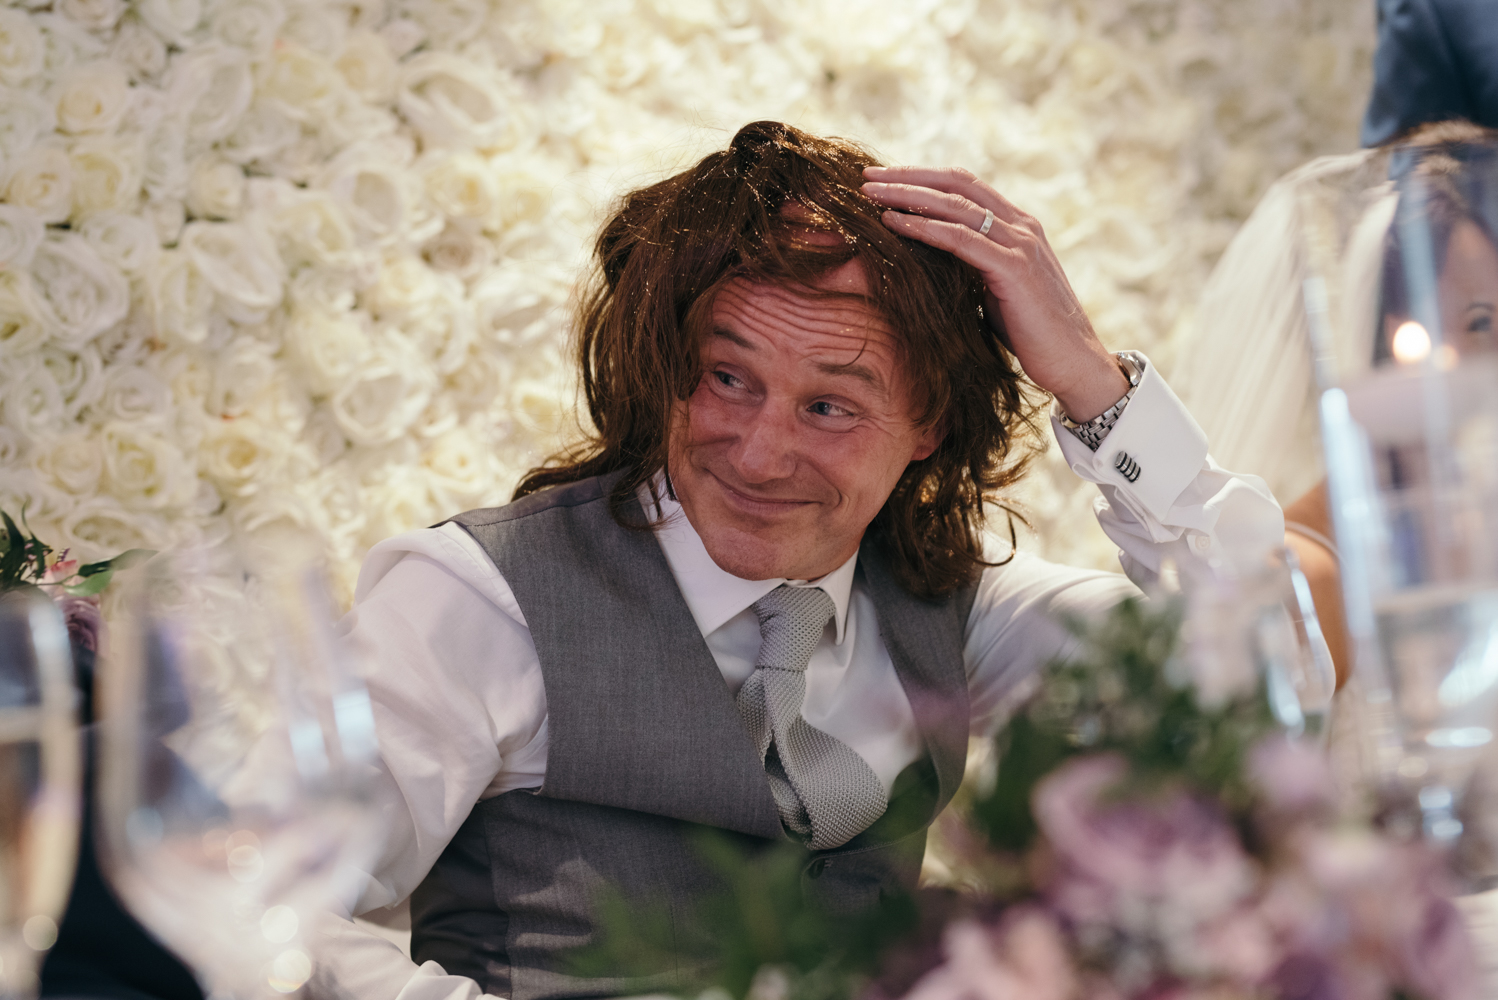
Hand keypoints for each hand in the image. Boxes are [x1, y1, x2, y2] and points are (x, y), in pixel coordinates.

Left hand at [861, 165, 1127, 421]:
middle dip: (909, 177)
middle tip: (866, 176)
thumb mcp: (995, 290)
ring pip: (955, 206)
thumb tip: (932, 265)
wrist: (1071, 361)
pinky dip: (924, 228)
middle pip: (957, 185)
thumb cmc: (1031, 333)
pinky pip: (961, 239)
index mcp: (1018, 226)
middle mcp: (1021, 226)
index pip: (965, 187)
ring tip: (870, 194)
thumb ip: (973, 268)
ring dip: (908, 196)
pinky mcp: (1014, 268)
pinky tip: (893, 224)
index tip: (885, 180)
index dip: (924, 178)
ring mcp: (1020, 244)